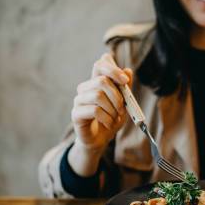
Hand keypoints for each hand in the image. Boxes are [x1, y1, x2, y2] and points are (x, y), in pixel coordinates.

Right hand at [68, 53, 131, 175]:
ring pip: (98, 95)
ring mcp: (79, 100)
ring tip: (115, 117)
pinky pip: (94, 110)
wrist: (100, 140)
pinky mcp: (76, 113)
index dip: (112, 68)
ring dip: (112, 108)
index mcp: (97, 82)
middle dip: (117, 95)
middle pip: (101, 80)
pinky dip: (107, 118)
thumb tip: (128, 71)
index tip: (124, 81)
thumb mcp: (123, 104)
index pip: (100, 64)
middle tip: (122, 108)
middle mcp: (86, 88)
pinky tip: (109, 124)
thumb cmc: (111, 119)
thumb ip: (126, 88)